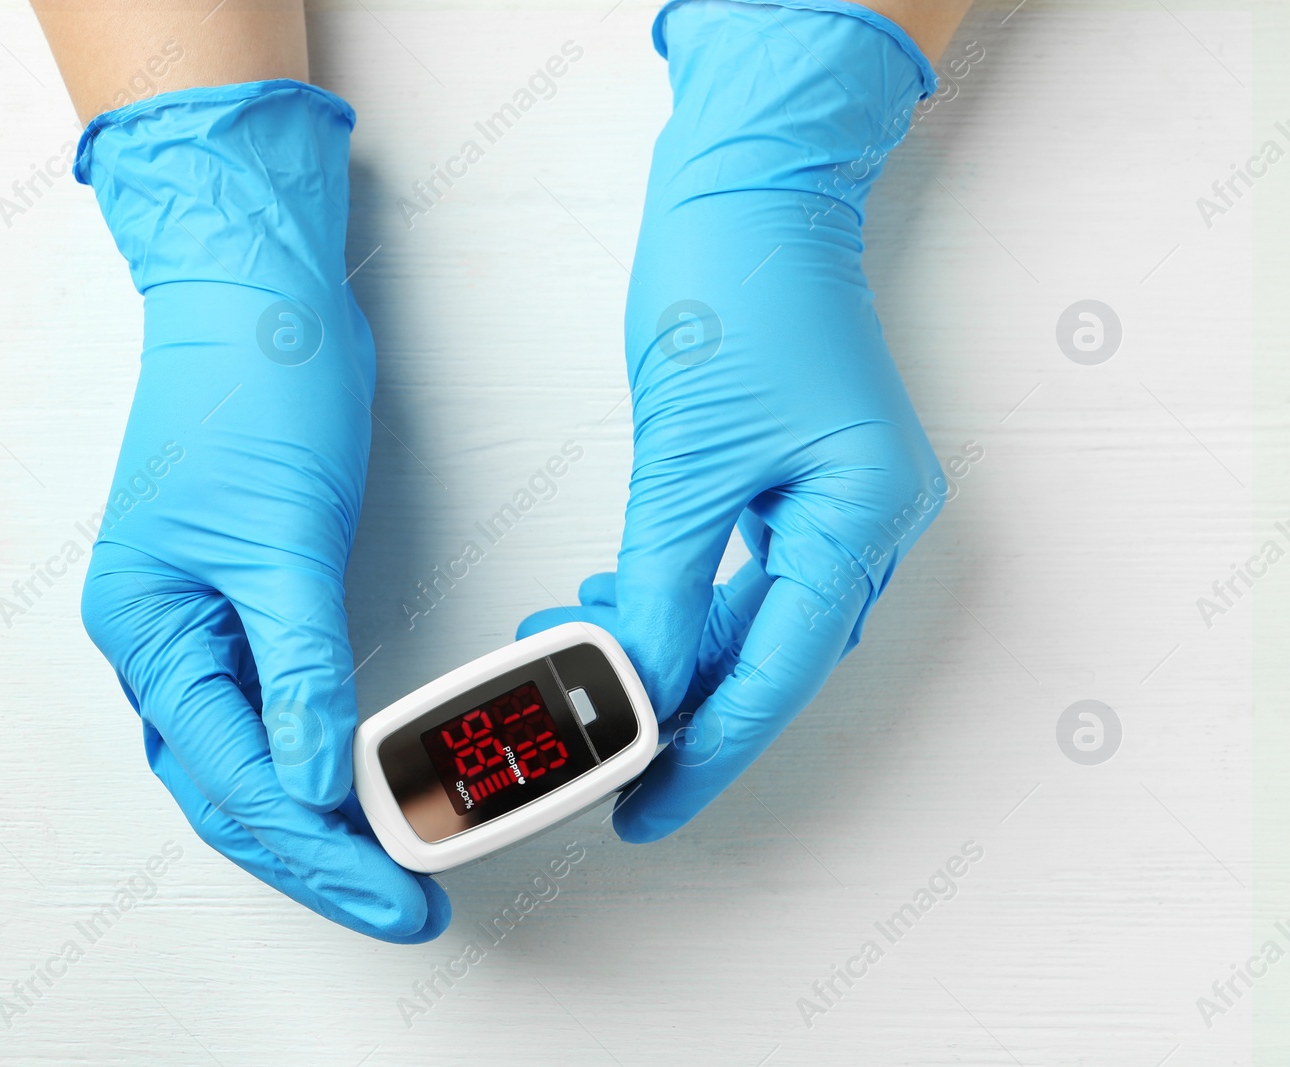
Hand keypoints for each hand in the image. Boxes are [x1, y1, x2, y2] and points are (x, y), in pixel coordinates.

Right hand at [75, 82, 448, 940]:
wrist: (256, 296)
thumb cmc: (247, 390)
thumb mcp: (279, 534)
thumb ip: (298, 664)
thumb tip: (319, 777)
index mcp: (148, 631)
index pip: (235, 779)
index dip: (319, 849)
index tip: (396, 887)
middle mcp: (164, 642)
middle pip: (232, 789)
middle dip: (319, 855)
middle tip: (404, 897)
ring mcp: (203, 623)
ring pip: (249, 760)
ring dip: (319, 817)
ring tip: (393, 859)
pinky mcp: (249, 598)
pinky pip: (276, 707)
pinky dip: (321, 754)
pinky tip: (360, 784)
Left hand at [523, 1, 946, 842]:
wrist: (753, 185)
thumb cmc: (735, 287)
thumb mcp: (686, 456)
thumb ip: (665, 582)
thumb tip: (641, 679)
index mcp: (863, 516)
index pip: (780, 673)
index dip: (710, 752)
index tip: (648, 806)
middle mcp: (870, 519)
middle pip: (774, 657)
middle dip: (684, 708)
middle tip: (606, 755)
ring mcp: (844, 497)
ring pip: (755, 619)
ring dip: (672, 648)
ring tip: (583, 666)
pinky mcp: (805, 474)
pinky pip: (748, 570)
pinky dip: (684, 596)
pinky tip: (619, 599)